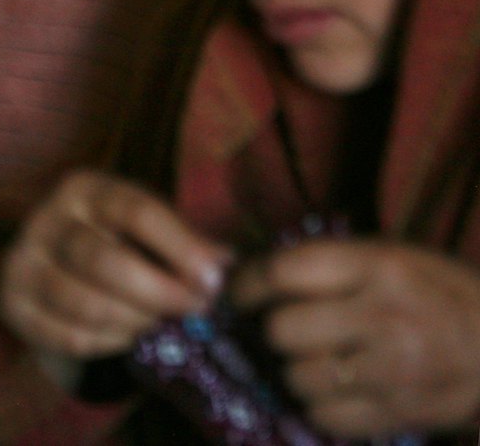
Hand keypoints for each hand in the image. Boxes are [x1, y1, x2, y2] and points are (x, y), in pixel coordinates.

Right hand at [0, 171, 227, 384]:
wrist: (54, 269)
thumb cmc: (117, 243)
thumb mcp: (150, 231)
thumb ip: (187, 243)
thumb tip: (226, 264)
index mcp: (84, 189)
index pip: (135, 211)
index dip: (180, 248)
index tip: (213, 280)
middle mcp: (45, 219)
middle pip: (103, 261)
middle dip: (158, 292)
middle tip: (195, 310)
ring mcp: (22, 263)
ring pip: (83, 303)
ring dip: (135, 321)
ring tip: (162, 324)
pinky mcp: (13, 304)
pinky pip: (67, 335)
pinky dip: (109, 343)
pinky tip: (129, 336)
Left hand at [230, 238, 479, 437]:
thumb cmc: (437, 293)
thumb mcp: (391, 257)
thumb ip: (323, 264)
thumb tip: (238, 272)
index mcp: (381, 268)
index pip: (283, 273)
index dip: (247, 285)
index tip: (239, 295)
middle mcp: (386, 318)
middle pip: (283, 331)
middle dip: (277, 331)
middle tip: (291, 331)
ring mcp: (395, 372)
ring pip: (297, 378)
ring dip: (297, 371)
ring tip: (320, 361)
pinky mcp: (400, 414)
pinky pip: (324, 417)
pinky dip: (321, 406)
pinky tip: (339, 390)